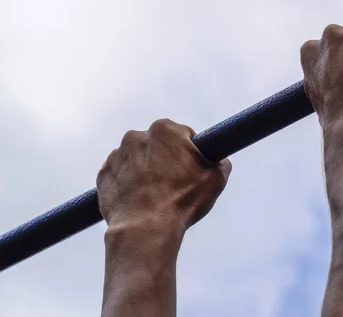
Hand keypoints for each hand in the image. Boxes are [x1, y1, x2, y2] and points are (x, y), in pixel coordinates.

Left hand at [96, 118, 231, 233]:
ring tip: (156, 196)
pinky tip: (140, 201)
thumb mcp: (216, 179)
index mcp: (165, 130)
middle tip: (175, 184)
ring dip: (146, 171)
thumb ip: (221, 162)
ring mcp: (117, 155)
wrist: (145, 230)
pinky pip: (121, 175)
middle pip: (158, 146)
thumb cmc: (181, 201)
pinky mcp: (104, 175)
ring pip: (138, 159)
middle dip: (166, 159)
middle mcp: (137, 136)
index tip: (192, 169)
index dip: (190, 152)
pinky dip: (129, 184)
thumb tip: (219, 161)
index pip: (183, 135)